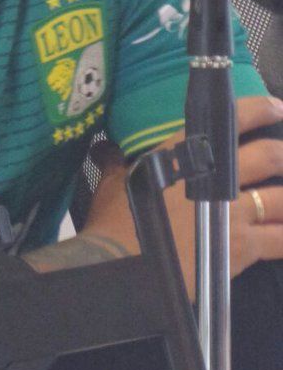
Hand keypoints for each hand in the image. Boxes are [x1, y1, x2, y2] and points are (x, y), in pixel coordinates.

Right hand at [27, 96, 282, 295]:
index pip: (234, 119)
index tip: (277, 107)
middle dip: (282, 153)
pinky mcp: (241, 248)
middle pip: (268, 156)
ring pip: (280, 198)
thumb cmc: (117, 218)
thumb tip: (103, 148)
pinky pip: (279, 241)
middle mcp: (219, 177)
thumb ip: (115, 161)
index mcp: (189, 152)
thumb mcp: (115, 181)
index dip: (262, 109)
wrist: (121, 262)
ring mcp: (233, 213)